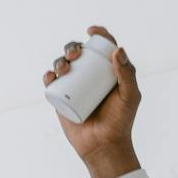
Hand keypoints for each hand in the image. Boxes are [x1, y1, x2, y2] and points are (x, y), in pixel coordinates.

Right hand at [44, 26, 142, 177]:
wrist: (103, 145)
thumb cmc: (120, 121)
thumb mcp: (129, 97)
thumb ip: (127, 74)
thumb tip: (118, 50)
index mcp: (108, 71)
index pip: (103, 47)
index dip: (98, 34)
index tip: (92, 31)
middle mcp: (90, 76)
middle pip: (79, 54)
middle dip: (73, 46)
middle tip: (75, 53)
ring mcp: (74, 87)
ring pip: (63, 66)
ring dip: (60, 60)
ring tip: (63, 69)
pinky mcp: (61, 98)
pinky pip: (52, 84)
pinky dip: (48, 76)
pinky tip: (51, 76)